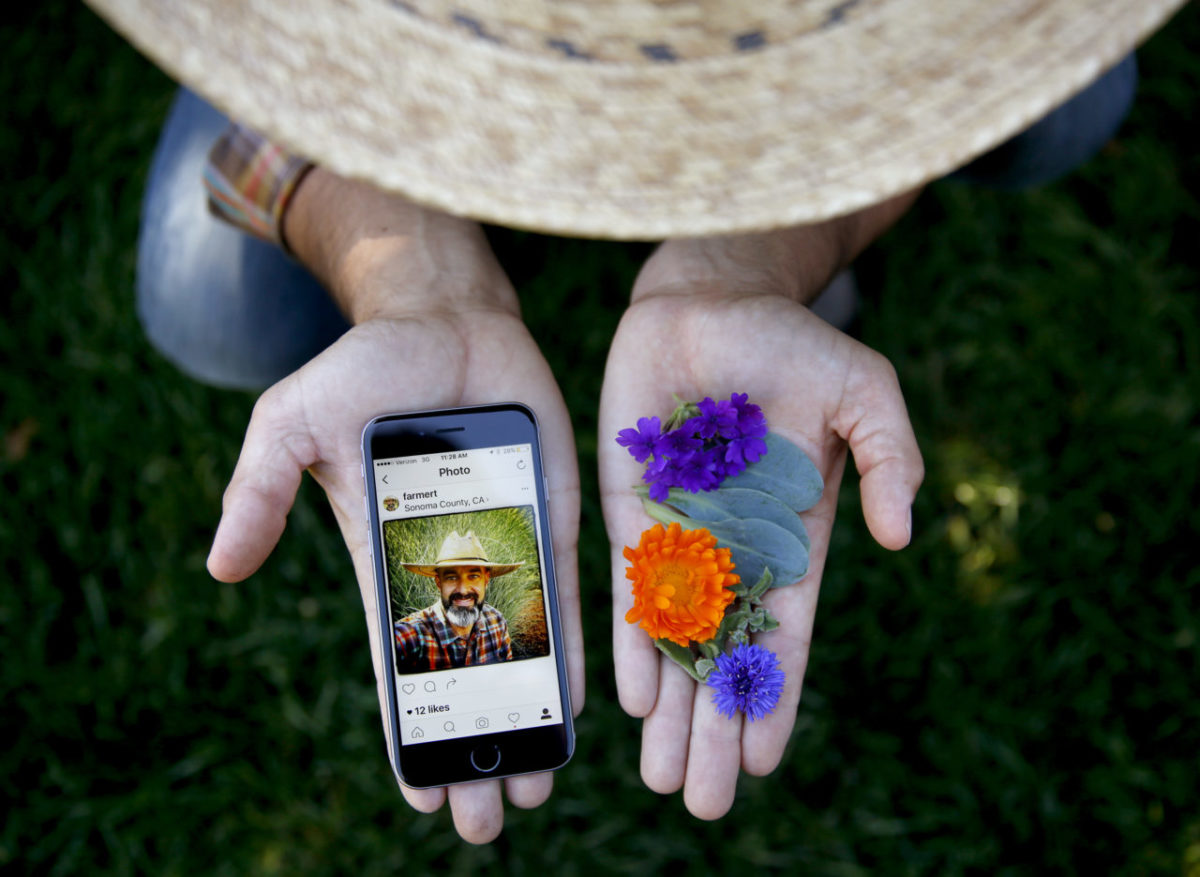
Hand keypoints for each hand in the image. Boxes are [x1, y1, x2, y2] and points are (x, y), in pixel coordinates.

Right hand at [206, 175, 583, 842]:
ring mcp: (508, 547)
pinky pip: (568, 594)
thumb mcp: (293, 422)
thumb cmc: (368, 370)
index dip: (412, 731)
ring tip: (538, 787)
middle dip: (476, 745)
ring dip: (529, 717)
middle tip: (490, 822)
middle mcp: (450, 568)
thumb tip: (218, 569)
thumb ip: (257, 491)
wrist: (448, 318)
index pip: (398, 666)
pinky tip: (582, 706)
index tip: (425, 795)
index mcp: (387, 562)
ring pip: (520, 649)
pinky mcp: (555, 518)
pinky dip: (573, 651)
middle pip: (466, 675)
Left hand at [599, 230, 922, 819]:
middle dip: (716, 728)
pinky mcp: (628, 510)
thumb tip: (896, 536)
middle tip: (704, 803)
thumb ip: (891, 458)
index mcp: (796, 538)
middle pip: (724, 657)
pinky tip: (628, 696)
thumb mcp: (865, 391)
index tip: (765, 760)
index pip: (786, 636)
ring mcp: (678, 534)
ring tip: (662, 778)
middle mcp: (735, 551)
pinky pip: (626, 588)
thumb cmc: (793, 343)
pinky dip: (628, 641)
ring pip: (672, 639)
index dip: (774, 695)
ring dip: (669, 709)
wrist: (711, 299)